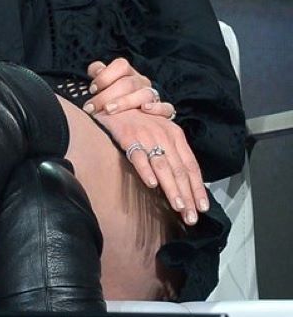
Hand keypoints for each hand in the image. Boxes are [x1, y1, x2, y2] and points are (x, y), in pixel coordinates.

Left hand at [85, 58, 174, 118]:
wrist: (133, 120)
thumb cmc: (113, 99)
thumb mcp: (104, 86)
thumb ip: (99, 75)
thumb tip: (96, 69)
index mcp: (128, 74)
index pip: (121, 66)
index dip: (105, 76)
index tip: (92, 89)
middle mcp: (141, 82)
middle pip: (128, 83)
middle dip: (107, 95)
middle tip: (92, 107)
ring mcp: (153, 95)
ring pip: (145, 94)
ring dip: (125, 102)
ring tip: (109, 110)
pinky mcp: (163, 110)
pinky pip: (166, 108)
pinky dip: (157, 108)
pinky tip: (145, 109)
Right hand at [94, 106, 207, 225]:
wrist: (114, 99)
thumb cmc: (137, 118)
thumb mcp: (160, 131)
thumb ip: (171, 152)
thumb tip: (181, 179)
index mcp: (175, 135)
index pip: (191, 166)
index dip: (197, 188)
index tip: (202, 207)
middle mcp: (165, 136)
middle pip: (180, 170)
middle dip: (187, 195)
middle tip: (191, 216)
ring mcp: (147, 136)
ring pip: (163, 166)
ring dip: (172, 188)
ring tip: (177, 206)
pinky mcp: (128, 136)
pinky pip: (138, 156)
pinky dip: (146, 170)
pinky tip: (152, 184)